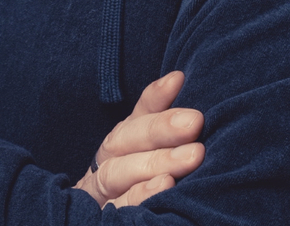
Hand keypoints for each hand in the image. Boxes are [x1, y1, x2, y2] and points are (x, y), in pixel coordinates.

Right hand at [74, 70, 203, 207]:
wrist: (95, 221)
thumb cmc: (136, 186)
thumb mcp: (148, 153)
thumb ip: (165, 127)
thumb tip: (184, 84)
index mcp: (121, 141)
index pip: (138, 113)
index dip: (156, 96)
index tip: (179, 79)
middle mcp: (108, 160)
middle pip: (127, 138)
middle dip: (161, 129)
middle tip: (194, 122)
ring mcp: (101, 190)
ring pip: (119, 172)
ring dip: (155, 162)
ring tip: (191, 156)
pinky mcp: (103, 216)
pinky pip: (119, 206)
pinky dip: (140, 197)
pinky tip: (165, 188)